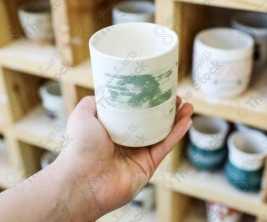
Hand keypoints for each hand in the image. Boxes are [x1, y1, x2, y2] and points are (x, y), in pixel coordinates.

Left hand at [54, 95, 192, 220]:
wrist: (83, 179)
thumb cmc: (79, 147)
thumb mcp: (82, 114)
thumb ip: (93, 102)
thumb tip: (106, 91)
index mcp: (112, 128)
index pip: (134, 112)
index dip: (147, 100)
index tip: (158, 88)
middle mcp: (127, 140)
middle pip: (152, 121)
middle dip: (166, 109)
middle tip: (176, 96)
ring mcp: (138, 153)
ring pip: (163, 133)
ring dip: (177, 119)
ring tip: (187, 105)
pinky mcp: (148, 165)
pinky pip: (165, 146)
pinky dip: (177, 134)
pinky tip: (186, 120)